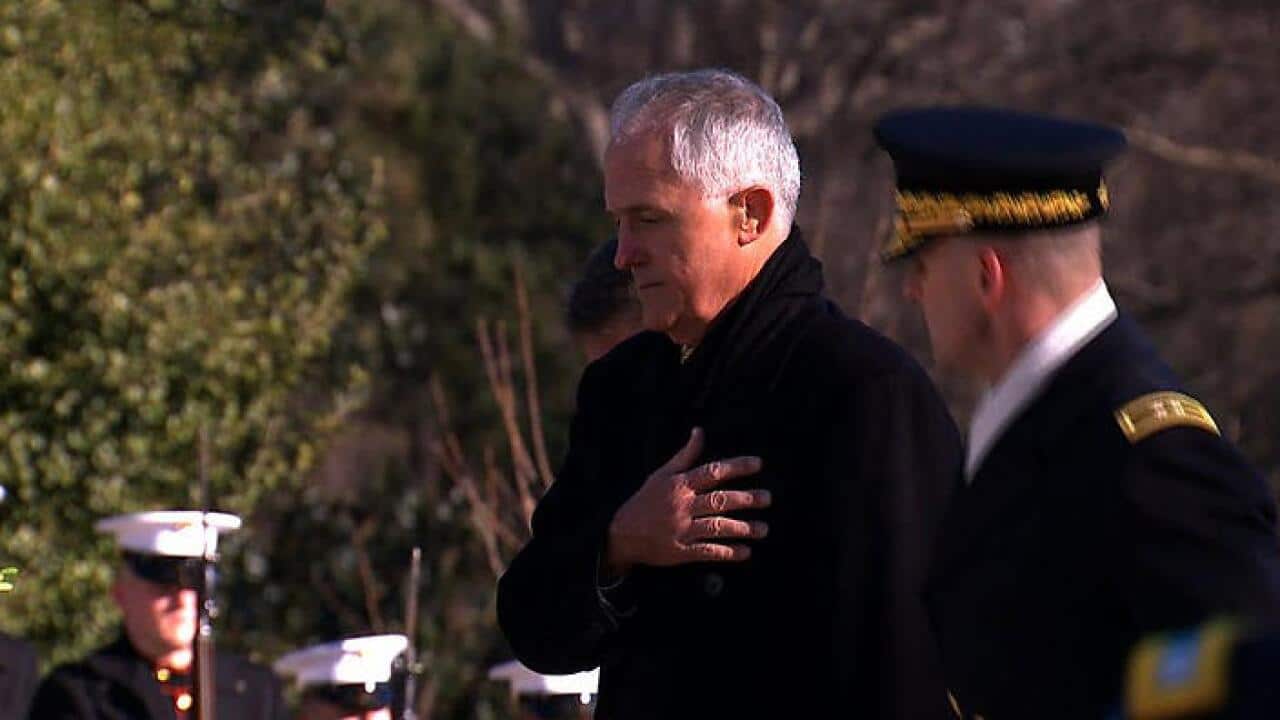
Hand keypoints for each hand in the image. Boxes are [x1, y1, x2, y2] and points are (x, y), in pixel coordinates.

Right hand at [604, 427, 769, 576]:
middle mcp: (682, 505)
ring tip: (763, 529)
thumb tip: (699, 431)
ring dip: (743, 528)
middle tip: (768, 498)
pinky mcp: (680, 551)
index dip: (737, 467)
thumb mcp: (661, 474)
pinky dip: (728, 552)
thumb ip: (685, 455)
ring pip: (717, 527)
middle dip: (746, 499)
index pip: (712, 471)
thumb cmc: (645, 501)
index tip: (759, 464)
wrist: (621, 533)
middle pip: (719, 500)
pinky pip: (708, 551)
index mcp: (679, 485)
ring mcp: (681, 529)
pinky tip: (745, 552)